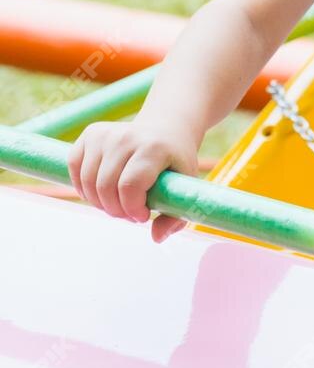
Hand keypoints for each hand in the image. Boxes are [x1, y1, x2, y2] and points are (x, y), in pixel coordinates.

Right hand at [69, 117, 201, 239]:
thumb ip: (175, 216)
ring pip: (88, 181)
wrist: (166, 129)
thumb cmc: (174, 162)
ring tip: (118, 204)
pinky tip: (100, 192)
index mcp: (154, 148)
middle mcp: (127, 137)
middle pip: (106, 187)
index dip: (131, 209)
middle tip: (130, 214)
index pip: (130, 186)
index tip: (143, 216)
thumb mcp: (185, 186)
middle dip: (116, 210)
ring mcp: (106, 134)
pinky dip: (83, 187)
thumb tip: (156, 238)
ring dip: (99, 202)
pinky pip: (74, 168)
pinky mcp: (90, 134)